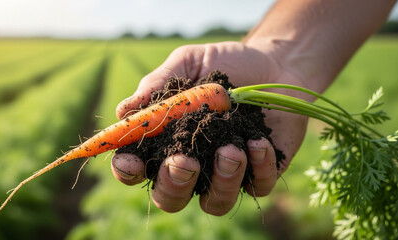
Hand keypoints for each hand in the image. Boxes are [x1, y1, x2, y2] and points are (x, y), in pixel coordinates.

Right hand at [112, 41, 309, 215]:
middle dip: (173, 185)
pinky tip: (258, 142)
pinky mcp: (261, 174)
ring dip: (220, 182)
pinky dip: (257, 169)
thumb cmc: (226, 64)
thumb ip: (158, 84)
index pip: (137, 167)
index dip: (128, 170)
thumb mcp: (189, 63)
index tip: (131, 161)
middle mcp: (194, 165)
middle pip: (171, 197)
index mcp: (168, 140)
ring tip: (231, 150)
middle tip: (184, 163)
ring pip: (214, 203)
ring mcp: (227, 174)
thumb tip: (123, 111)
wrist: (274, 64)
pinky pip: (256, 188)